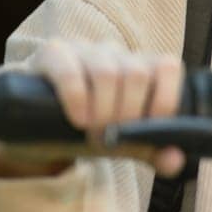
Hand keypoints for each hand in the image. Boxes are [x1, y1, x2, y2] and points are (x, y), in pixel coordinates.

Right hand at [0, 40, 185, 178]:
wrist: (36, 125)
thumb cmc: (90, 127)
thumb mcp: (122, 142)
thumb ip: (151, 150)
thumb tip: (175, 161)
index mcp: (141, 67)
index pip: (168, 67)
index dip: (164, 100)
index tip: (148, 129)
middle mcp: (116, 53)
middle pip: (137, 73)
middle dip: (128, 114)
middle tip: (111, 138)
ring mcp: (84, 50)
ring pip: (107, 72)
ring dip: (105, 110)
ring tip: (93, 134)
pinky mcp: (53, 54)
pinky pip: (70, 69)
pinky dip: (77, 97)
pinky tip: (78, 119)